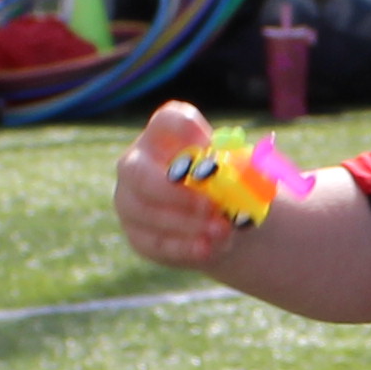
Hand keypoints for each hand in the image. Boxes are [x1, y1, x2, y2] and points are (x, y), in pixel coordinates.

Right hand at [117, 101, 238, 270]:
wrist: (222, 221)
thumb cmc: (228, 185)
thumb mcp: (240, 174)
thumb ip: (240, 170)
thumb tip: (236, 176)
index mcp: (165, 134)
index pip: (168, 120)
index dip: (188, 131)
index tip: (213, 148)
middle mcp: (137, 162)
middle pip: (138, 172)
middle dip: (175, 192)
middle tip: (211, 206)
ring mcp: (130, 200)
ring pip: (145, 212)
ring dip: (186, 223)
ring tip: (222, 231)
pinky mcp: (138, 235)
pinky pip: (154, 243)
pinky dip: (183, 248)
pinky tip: (208, 249)